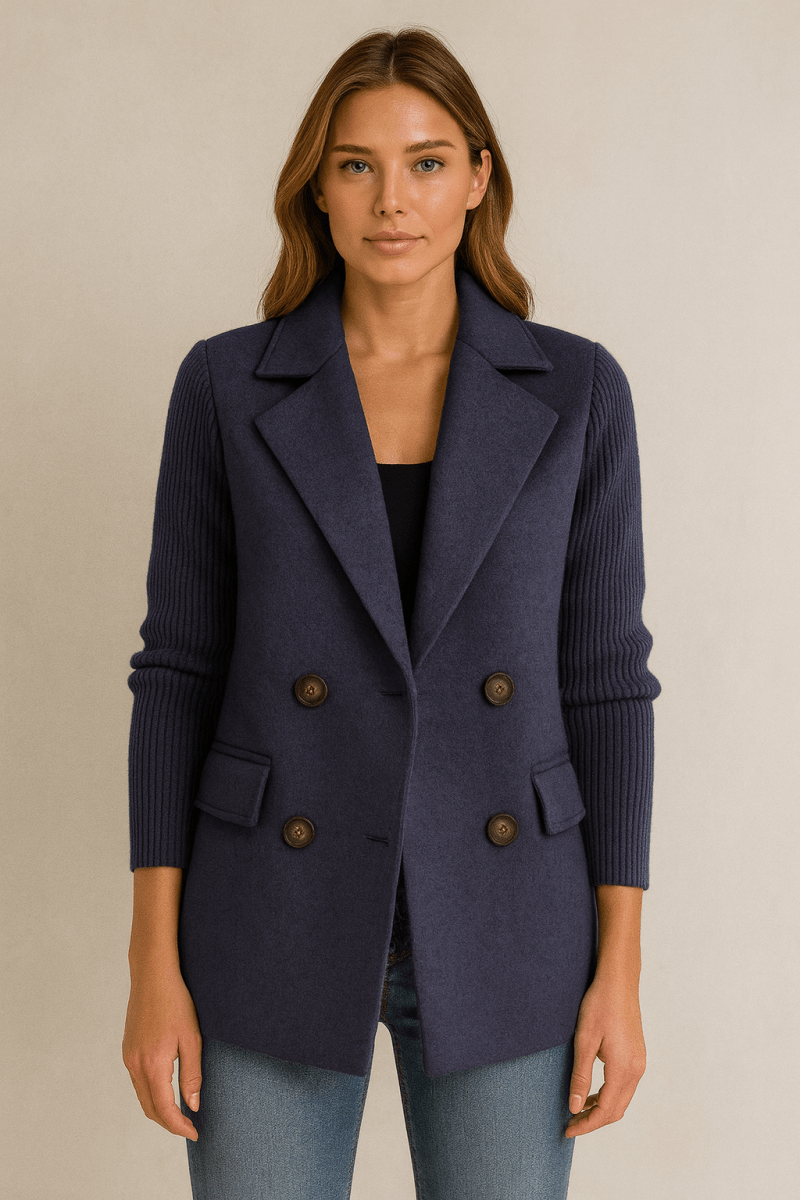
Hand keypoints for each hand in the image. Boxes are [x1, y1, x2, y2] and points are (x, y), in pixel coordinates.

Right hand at [122, 963, 202, 1140]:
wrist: (152, 976)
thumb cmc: (176, 1003)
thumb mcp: (192, 1038)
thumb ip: (192, 1074)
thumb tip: (194, 1104)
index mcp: (153, 1064)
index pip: (164, 1109)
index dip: (179, 1125)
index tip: (195, 1132)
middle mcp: (135, 1065)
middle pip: (149, 1108)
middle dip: (169, 1123)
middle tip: (190, 1127)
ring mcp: (128, 1058)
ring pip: (142, 1096)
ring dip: (159, 1110)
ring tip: (181, 1113)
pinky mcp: (127, 1051)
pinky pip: (138, 1082)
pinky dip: (151, 1094)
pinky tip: (167, 1091)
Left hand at [564, 973, 645, 1137]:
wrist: (619, 982)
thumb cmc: (599, 1005)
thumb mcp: (584, 1040)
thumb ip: (581, 1076)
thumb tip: (575, 1107)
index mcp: (624, 1068)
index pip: (606, 1110)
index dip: (586, 1124)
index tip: (567, 1130)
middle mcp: (636, 1070)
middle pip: (617, 1110)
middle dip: (594, 1121)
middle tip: (570, 1124)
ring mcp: (639, 1063)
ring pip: (622, 1099)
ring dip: (602, 1109)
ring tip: (578, 1110)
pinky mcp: (637, 1056)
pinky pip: (624, 1086)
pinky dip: (608, 1095)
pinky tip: (592, 1092)